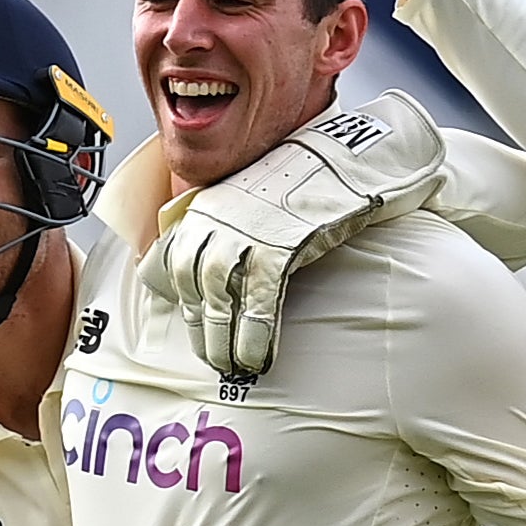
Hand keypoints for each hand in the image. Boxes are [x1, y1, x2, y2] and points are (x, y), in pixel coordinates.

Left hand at [142, 90, 445, 377]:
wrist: (351, 159)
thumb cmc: (310, 182)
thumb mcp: (256, 196)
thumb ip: (231, 226)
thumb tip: (222, 273)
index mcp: (209, 205)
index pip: (174, 259)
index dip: (182, 299)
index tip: (194, 324)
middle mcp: (218, 217)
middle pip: (192, 282)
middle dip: (202, 326)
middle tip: (213, 358)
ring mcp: (247, 231)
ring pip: (220, 296)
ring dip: (224, 338)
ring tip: (234, 365)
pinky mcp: (280, 246)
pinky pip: (259, 301)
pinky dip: (256, 334)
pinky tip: (260, 357)